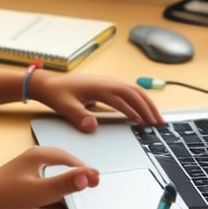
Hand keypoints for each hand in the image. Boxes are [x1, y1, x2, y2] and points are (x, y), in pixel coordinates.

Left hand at [0, 146, 98, 208]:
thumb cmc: (7, 194)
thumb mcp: (41, 191)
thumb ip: (65, 183)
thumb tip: (87, 176)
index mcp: (39, 154)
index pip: (69, 158)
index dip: (84, 169)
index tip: (95, 179)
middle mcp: (33, 154)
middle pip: (62, 158)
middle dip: (78, 168)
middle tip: (91, 180)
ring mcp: (26, 162)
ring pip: (53, 163)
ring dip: (67, 170)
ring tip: (78, 180)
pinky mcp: (21, 172)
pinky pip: (45, 169)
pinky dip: (56, 175)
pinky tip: (55, 184)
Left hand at [30, 71, 163, 131]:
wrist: (47, 83)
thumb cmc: (56, 93)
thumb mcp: (65, 107)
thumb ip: (79, 117)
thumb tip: (93, 126)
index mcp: (100, 86)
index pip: (127, 97)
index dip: (141, 109)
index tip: (149, 123)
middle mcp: (106, 82)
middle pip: (135, 92)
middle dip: (149, 107)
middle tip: (160, 124)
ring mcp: (106, 83)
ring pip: (132, 91)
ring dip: (145, 103)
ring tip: (155, 119)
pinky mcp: (104, 86)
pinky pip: (125, 92)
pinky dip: (136, 101)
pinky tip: (139, 112)